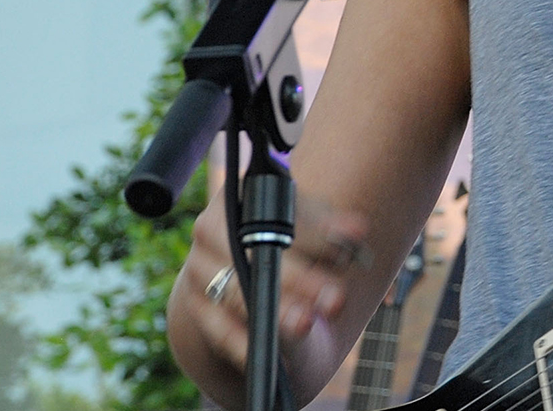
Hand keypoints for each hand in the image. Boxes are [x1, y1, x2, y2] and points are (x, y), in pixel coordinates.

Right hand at [171, 193, 370, 376]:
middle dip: (301, 279)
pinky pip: (218, 328)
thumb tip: (357, 230)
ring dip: (275, 311)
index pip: (278, 215)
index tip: (346, 254)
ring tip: (306, 323)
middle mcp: (211, 227)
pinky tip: (271, 356)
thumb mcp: (309, 227)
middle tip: (336, 299)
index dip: (315, 235)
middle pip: (257, 254)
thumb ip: (333, 229)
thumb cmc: (288, 239)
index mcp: (242, 195)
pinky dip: (244, 343)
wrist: (241, 261)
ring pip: (238, 293)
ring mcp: (198, 267)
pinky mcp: (195, 304)